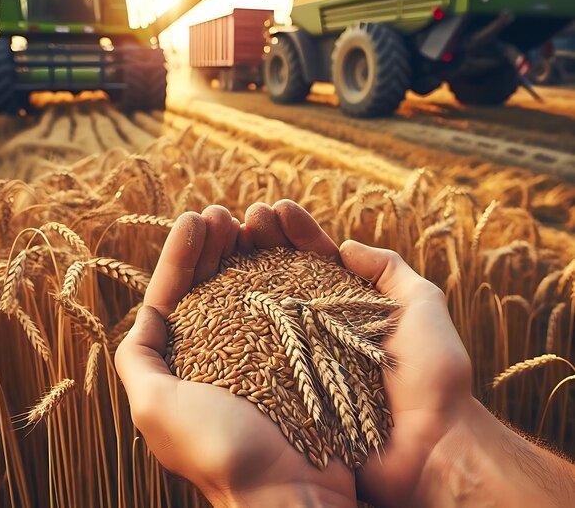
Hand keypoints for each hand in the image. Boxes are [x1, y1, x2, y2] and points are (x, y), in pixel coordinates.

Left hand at [115, 205, 355, 507]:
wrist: (290, 490)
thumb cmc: (219, 450)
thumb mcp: (156, 408)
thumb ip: (139, 360)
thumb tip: (145, 316)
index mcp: (184, 360)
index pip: (176, 294)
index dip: (182, 254)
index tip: (196, 217)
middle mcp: (221, 350)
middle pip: (213, 283)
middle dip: (214, 244)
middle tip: (223, 212)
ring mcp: (261, 348)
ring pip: (250, 286)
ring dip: (247, 250)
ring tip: (251, 218)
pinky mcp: (297, 349)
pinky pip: (287, 299)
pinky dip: (284, 270)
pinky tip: (285, 246)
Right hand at [242, 200, 472, 506]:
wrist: (430, 445)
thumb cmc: (434, 375)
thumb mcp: (421, 306)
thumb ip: (389, 269)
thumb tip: (346, 245)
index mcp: (349, 304)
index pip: (318, 257)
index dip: (298, 231)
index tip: (277, 207)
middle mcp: (320, 325)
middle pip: (285, 274)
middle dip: (265, 242)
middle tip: (246, 216)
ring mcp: (302, 354)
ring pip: (267, 305)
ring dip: (246, 270)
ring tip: (227, 239)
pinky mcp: (289, 385)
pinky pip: (259, 351)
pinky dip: (240, 322)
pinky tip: (219, 295)